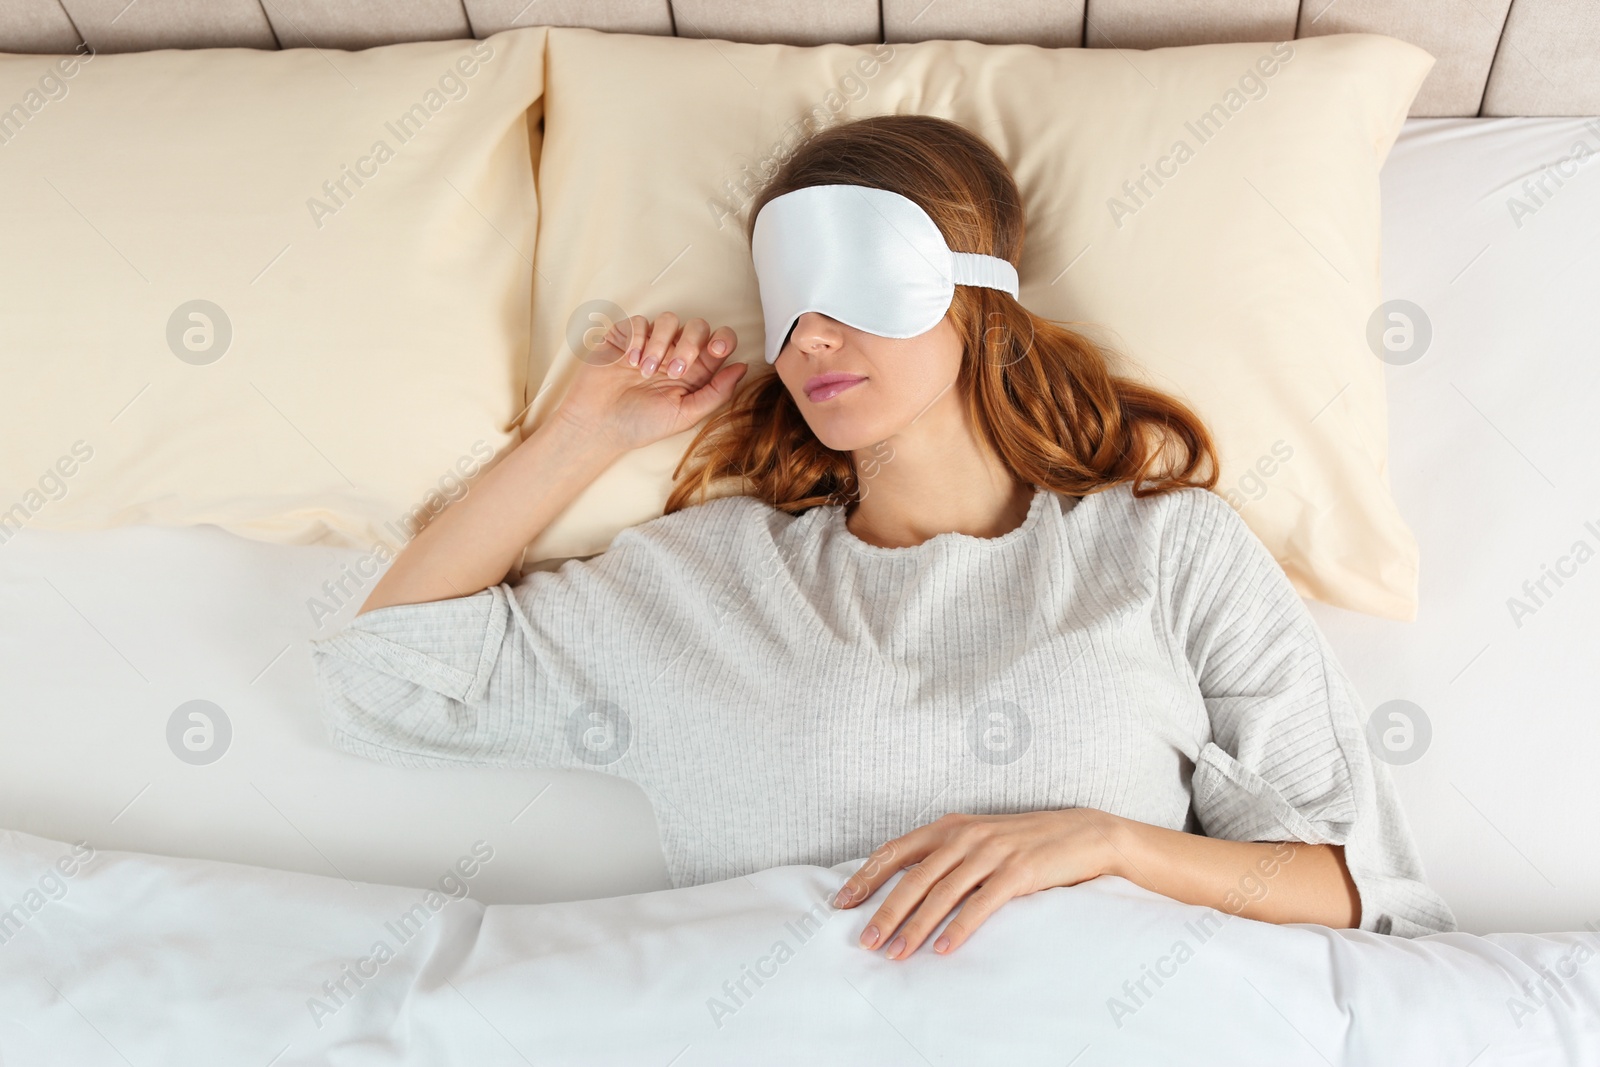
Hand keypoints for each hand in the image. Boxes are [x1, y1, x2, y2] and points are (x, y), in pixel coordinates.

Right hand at [555, 311, 748, 452]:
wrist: (599, 425)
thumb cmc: (642, 424)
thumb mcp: (685, 415)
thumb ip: (716, 393)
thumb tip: (742, 367)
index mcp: (695, 371)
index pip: (719, 342)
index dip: (723, 339)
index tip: (717, 350)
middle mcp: (675, 352)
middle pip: (697, 326)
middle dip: (690, 344)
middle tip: (674, 371)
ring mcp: (650, 342)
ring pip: (668, 320)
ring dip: (660, 344)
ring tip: (646, 372)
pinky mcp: (625, 336)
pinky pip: (639, 322)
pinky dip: (637, 340)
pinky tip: (629, 362)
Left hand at [833, 809, 1123, 958]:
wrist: (1081, 834)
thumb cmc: (1024, 841)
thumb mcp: (977, 838)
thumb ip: (944, 855)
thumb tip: (904, 885)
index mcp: (949, 827)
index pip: (895, 852)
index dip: (866, 877)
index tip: (842, 903)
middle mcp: (964, 836)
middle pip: (913, 878)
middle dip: (885, 912)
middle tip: (866, 942)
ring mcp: (990, 853)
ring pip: (941, 894)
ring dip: (915, 927)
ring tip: (896, 953)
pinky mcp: (1017, 873)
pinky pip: (980, 904)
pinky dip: (959, 928)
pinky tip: (943, 950)